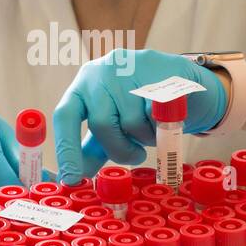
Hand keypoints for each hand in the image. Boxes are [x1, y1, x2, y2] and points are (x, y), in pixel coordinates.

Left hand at [53, 49, 226, 184]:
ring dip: (145, 137)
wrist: (180, 79)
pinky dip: (163, 127)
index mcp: (84, 84)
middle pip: (101, 123)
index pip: (65, 115)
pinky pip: (157, 115)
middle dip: (119, 148)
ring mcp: (131, 67)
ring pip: (132, 122)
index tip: (73, 178)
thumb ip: (94, 146)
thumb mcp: (113, 123)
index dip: (67, 149)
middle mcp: (103, 71)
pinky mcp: (162, 72)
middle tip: (136, 155)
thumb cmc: (140, 105)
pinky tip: (168, 117)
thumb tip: (75, 176)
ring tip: (153, 127)